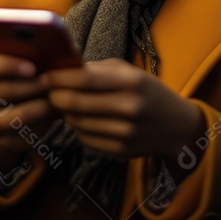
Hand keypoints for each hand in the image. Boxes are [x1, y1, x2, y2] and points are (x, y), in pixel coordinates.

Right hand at [0, 51, 59, 169]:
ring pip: (10, 117)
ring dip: (35, 108)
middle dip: (27, 87)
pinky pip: (17, 135)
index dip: (6, 66)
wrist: (18, 110)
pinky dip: (36, 126)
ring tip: (51, 101)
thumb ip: (29, 57)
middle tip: (48, 83)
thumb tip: (47, 51)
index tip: (32, 68)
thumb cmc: (23, 78)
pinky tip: (47, 116)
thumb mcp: (23, 65)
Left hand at [42, 58, 203, 161]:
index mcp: (131, 81)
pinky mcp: (120, 152)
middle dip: (55, 96)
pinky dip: (78, 129)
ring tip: (67, 104)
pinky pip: (84, 139)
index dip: (58, 77)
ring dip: (65, 113)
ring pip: (76, 122)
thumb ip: (96, 69)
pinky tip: (84, 120)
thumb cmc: (146, 91)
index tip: (44, 75)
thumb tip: (60, 68)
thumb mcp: (128, 71)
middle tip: (49, 91)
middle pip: (74, 102)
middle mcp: (129, 108)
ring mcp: (125, 133)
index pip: (83, 79)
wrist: (176, 126)